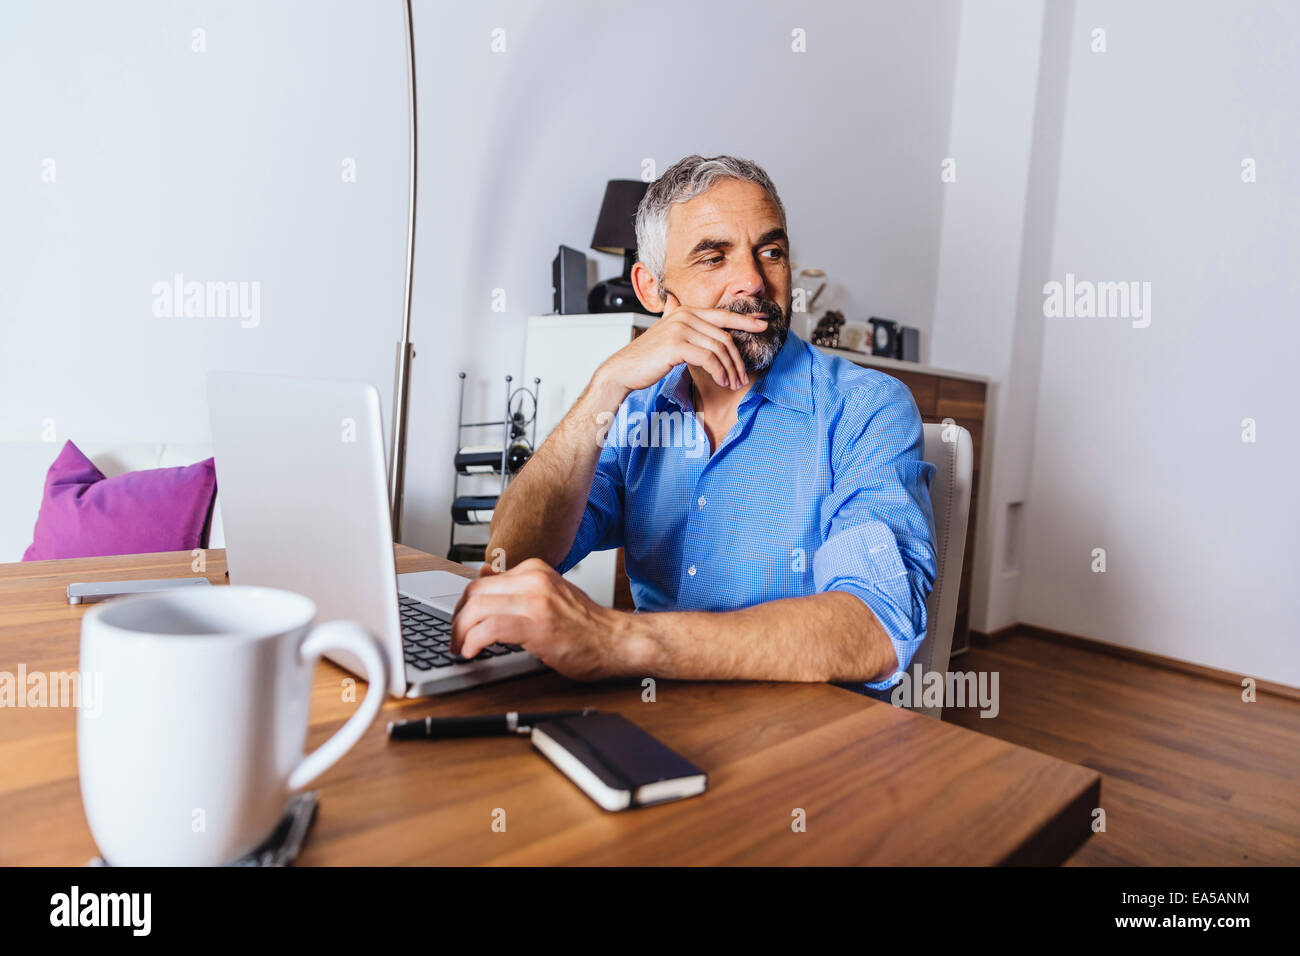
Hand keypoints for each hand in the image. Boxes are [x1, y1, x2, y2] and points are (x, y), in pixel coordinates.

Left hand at [450, 558, 620, 679]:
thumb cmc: (585, 625)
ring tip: (460, 648)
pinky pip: (490, 627)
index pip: (481, 581)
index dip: (463, 606)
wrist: (617, 639)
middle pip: (474, 592)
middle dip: (457, 619)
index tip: (459, 623)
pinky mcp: (537, 624)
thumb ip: (518, 586)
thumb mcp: (549, 594)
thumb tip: (484, 574)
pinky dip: (474, 641)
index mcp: (534, 569)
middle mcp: (533, 578)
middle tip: (454, 639)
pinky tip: (472, 652)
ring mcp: (535, 599)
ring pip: (477, 608)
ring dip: (460, 632)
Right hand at [593, 292, 768, 393]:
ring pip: (719, 349)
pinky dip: (719, 372)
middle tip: (743, 376)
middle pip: (724, 336)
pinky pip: (709, 358)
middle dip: (738, 358)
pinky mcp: (677, 345)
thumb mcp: (666, 334)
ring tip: (733, 384)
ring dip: (730, 369)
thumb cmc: (646, 357)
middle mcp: (684, 315)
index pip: (722, 315)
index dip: (745, 321)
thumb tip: (676, 303)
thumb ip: (676, 321)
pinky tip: (722, 382)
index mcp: (685, 311)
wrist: (623, 370)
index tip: (764, 325)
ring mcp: (680, 329)